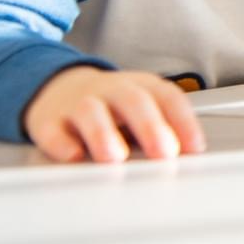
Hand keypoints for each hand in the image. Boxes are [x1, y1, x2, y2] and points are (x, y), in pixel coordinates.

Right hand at [23, 66, 205, 163]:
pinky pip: (53, 130)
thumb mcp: (141, 108)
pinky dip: (62, 144)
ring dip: (104, 133)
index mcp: (141, 86)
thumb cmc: (112, 106)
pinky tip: (73, 157)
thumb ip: (163, 128)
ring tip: (115, 158)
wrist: (59, 88)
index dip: (184, 121)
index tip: (194, 147)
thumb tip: (188, 157)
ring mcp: (78, 103)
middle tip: (164, 153)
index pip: (168, 97)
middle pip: (133, 100)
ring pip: (91, 111)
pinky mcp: (48, 121)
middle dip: (151, 126)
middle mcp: (111, 90)